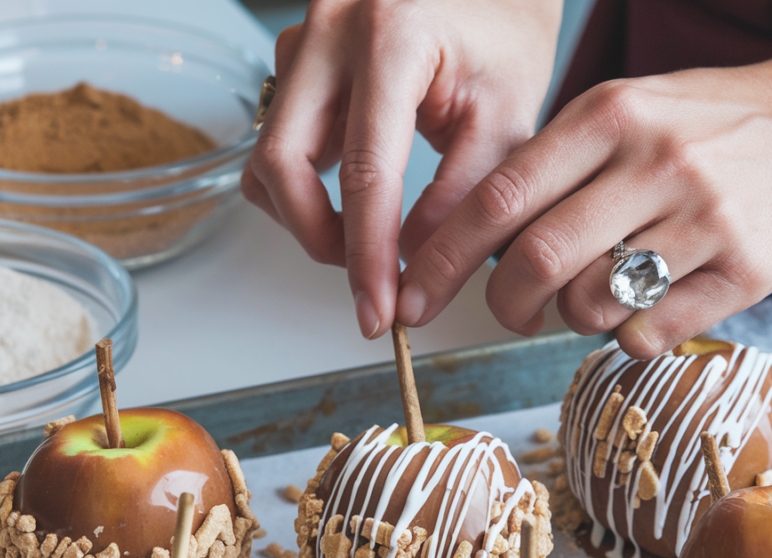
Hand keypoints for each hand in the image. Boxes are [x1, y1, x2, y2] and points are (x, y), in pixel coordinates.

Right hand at [241, 0, 562, 337]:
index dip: (367, 256)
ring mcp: (300, 39)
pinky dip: (300, 183)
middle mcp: (329, 30)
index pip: (365, 172)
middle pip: (281, 164)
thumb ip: (461, 196)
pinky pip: (272, 138)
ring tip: (365, 231)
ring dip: (306, 213)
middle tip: (367, 274)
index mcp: (391, 38)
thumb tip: (415, 267)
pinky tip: (347, 190)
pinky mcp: (292, 56)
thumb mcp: (505, 114)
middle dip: (319, 238)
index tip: (378, 312)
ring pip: (267, 156)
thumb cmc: (504, 33)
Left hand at [394, 22, 771, 356]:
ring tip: (588, 296)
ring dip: (567, 318)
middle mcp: (652, 162)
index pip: (498, 198)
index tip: (412, 294)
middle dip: (500, 303)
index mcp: (608, 115)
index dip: (440, 257)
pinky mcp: (742, 272)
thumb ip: (555, 167)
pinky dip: (623, 338)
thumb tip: (474, 244)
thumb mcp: (627, 112)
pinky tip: (639, 309)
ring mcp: (702, 218)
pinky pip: (646, 334)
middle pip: (535, 261)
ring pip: (588, 305)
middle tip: (505, 310)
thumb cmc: (708, 126)